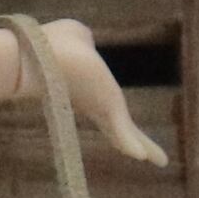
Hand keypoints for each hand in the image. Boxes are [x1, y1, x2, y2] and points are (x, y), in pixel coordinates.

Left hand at [28, 19, 168, 167]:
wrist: (38, 56)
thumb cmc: (50, 43)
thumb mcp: (75, 36)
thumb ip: (83, 40)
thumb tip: (84, 39)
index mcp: (86, 90)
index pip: (104, 110)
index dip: (115, 121)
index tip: (123, 134)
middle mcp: (92, 104)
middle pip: (116, 127)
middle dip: (133, 140)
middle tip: (148, 157)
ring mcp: (99, 108)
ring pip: (124, 132)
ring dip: (143, 146)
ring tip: (160, 161)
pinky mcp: (105, 107)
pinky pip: (123, 130)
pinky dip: (132, 142)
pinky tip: (143, 157)